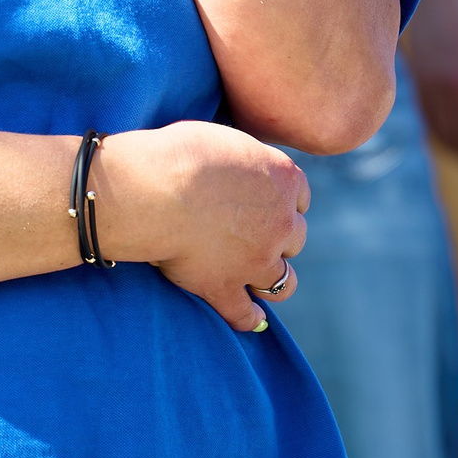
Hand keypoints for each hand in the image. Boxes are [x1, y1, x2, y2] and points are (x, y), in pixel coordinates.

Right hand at [92, 120, 308, 332]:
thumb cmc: (181, 154)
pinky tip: (248, 318)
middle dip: (278, 239)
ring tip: (259, 281)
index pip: (300, 197)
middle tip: (253, 236)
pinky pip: (244, 314)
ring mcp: (256, 261)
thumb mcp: (226, 139)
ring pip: (283, 283)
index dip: (283, 202)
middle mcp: (281, 223)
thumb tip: (238, 163)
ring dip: (273, 281)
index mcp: (283, 180)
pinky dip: (248, 318)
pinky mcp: (225, 287)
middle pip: (295, 239)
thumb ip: (244, 158)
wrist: (156, 190)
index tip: (266, 204)